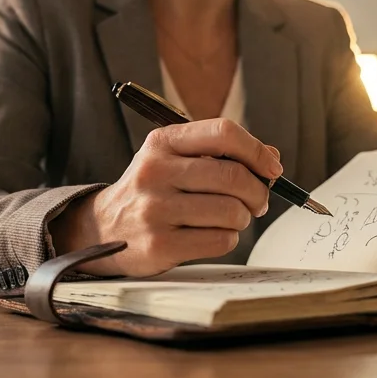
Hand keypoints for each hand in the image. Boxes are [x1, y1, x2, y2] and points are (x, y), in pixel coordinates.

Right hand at [50, 119, 282, 276]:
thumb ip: (221, 154)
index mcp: (162, 142)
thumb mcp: (175, 159)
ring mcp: (155, 209)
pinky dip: (227, 239)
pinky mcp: (159, 244)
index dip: (256, 150)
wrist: (104, 228)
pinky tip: (212, 235)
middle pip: (233, 176)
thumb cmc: (152, 190)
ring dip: (242, 218)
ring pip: (231, 211)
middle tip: (257, 202)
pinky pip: (220, 241)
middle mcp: (155, 171)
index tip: (271, 168)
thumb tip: (271, 158)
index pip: (223, 133)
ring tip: (231, 219)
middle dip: (257, 192)